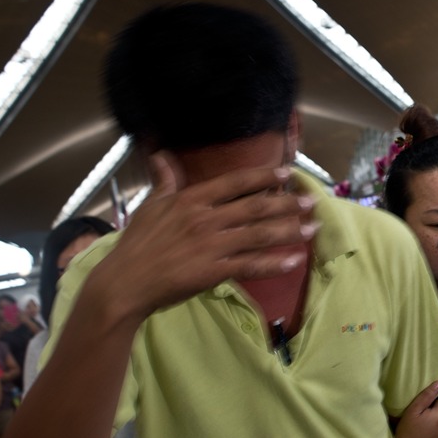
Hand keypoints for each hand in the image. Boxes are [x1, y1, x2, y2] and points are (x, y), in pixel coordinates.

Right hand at [85, 153, 317, 321]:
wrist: (125, 282)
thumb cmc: (136, 245)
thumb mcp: (150, 206)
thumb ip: (164, 181)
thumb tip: (162, 155)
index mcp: (192, 200)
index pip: (235, 182)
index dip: (263, 177)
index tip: (286, 175)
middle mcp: (206, 219)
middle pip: (255, 207)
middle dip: (287, 204)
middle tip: (311, 201)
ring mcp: (211, 245)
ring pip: (259, 235)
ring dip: (289, 231)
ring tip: (312, 228)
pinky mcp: (213, 272)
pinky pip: (251, 266)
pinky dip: (275, 263)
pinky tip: (294, 260)